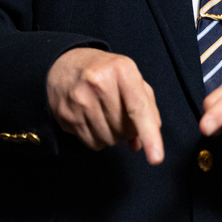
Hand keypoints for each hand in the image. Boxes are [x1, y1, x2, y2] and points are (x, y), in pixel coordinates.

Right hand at [46, 48, 163, 164]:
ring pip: (108, 140)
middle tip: (121, 114)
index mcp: (121, 69)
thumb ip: (146, 108)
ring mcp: (79, 99)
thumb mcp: (131, 77)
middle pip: (124, 129)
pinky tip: (93, 121)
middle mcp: (98, 82)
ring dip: (113, 136)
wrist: (65, 63)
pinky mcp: (65, 114)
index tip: (156, 158)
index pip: (138, 108)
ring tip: (106, 116)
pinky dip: (98, 138)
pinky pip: (92, 143)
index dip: (150, 135)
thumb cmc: (105, 72)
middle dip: (128, 130)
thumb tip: (140, 143)